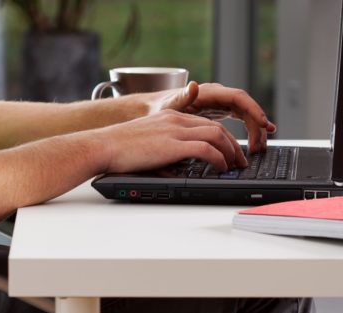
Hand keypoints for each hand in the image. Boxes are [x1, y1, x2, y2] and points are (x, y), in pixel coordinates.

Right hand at [91, 109, 247, 173]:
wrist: (102, 146)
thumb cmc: (118, 149)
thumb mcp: (147, 141)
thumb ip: (166, 147)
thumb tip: (179, 165)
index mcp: (170, 116)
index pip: (206, 123)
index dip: (223, 138)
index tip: (229, 152)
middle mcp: (176, 119)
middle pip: (216, 127)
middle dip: (233, 145)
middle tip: (240, 161)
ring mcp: (175, 130)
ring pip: (217, 135)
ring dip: (230, 152)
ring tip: (235, 167)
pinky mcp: (173, 144)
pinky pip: (206, 149)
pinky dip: (218, 159)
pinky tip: (220, 168)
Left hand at [152, 82, 276, 152]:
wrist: (153, 109)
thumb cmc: (160, 107)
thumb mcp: (170, 104)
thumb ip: (182, 97)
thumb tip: (193, 85)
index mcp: (209, 93)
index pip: (238, 97)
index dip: (253, 109)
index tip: (263, 124)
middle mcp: (218, 96)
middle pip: (246, 108)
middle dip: (257, 126)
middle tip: (259, 147)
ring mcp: (220, 104)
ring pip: (246, 115)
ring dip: (255, 131)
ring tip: (258, 150)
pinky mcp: (220, 112)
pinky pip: (241, 120)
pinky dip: (250, 130)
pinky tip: (258, 142)